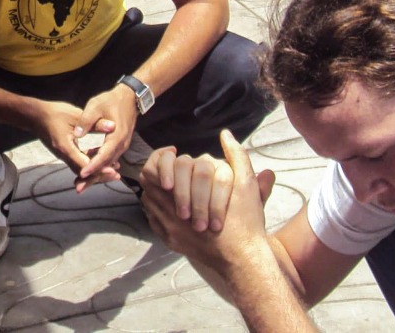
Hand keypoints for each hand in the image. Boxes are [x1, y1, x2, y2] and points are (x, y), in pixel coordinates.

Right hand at [28, 99, 112, 180]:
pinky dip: (89, 163)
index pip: (85, 165)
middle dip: (100, 174)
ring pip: (81, 169)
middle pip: (83, 172)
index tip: (113, 170)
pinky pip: (77, 163)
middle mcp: (64, 155)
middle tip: (116, 174)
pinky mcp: (64, 152)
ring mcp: (63, 155)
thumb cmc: (54, 113)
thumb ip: (94, 123)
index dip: (100, 169)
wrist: (35, 116)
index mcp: (66, 148)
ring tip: (113, 169)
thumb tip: (113, 126)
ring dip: (96, 170)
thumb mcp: (76, 115)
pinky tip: (99, 159)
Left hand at [74, 85, 140, 190]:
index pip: (104, 155)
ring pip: (107, 164)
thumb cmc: (111, 100)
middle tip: (78, 188)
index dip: (93, 166)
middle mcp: (121, 145)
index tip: (82, 173)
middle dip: (93, 177)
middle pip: (106, 165)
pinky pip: (108, 159)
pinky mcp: (118, 145)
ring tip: (80, 184)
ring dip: (95, 174)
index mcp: (116, 137)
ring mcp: (121, 146)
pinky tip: (86, 169)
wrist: (129, 98)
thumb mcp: (95, 106)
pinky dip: (98, 165)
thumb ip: (86, 121)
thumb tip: (77, 135)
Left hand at [140, 130, 274, 269]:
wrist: (244, 260)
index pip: (155, 169)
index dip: (161, 158)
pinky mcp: (170, 242)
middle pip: (148, 183)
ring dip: (158, 188)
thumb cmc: (246, 222)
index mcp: (186, 198)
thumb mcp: (246, 184)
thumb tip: (226, 134)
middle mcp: (170, 216)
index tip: (174, 152)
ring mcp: (168, 230)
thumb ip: (236, 155)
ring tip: (174, 182)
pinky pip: (152, 218)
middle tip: (174, 168)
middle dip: (160, 171)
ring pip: (148, 199)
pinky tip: (174, 202)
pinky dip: (159, 206)